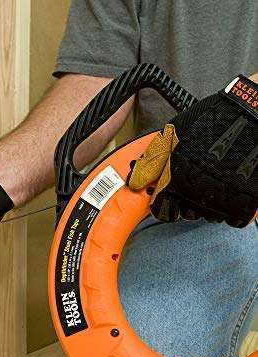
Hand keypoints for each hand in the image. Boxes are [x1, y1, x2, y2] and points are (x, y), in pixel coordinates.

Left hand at [127, 75, 256, 226]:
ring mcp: (221, 200)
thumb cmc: (212, 120)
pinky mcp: (244, 203)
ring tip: (211, 184)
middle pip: (184, 214)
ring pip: (207, 215)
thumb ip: (152, 161)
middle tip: (191, 188)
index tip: (166, 199)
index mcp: (175, 180)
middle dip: (185, 204)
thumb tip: (135, 180)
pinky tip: (228, 192)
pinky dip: (230, 209)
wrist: (252, 113)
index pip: (162, 210)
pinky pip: (232, 218)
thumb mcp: (173, 136)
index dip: (163, 205)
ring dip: (206, 205)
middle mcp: (196, 193)